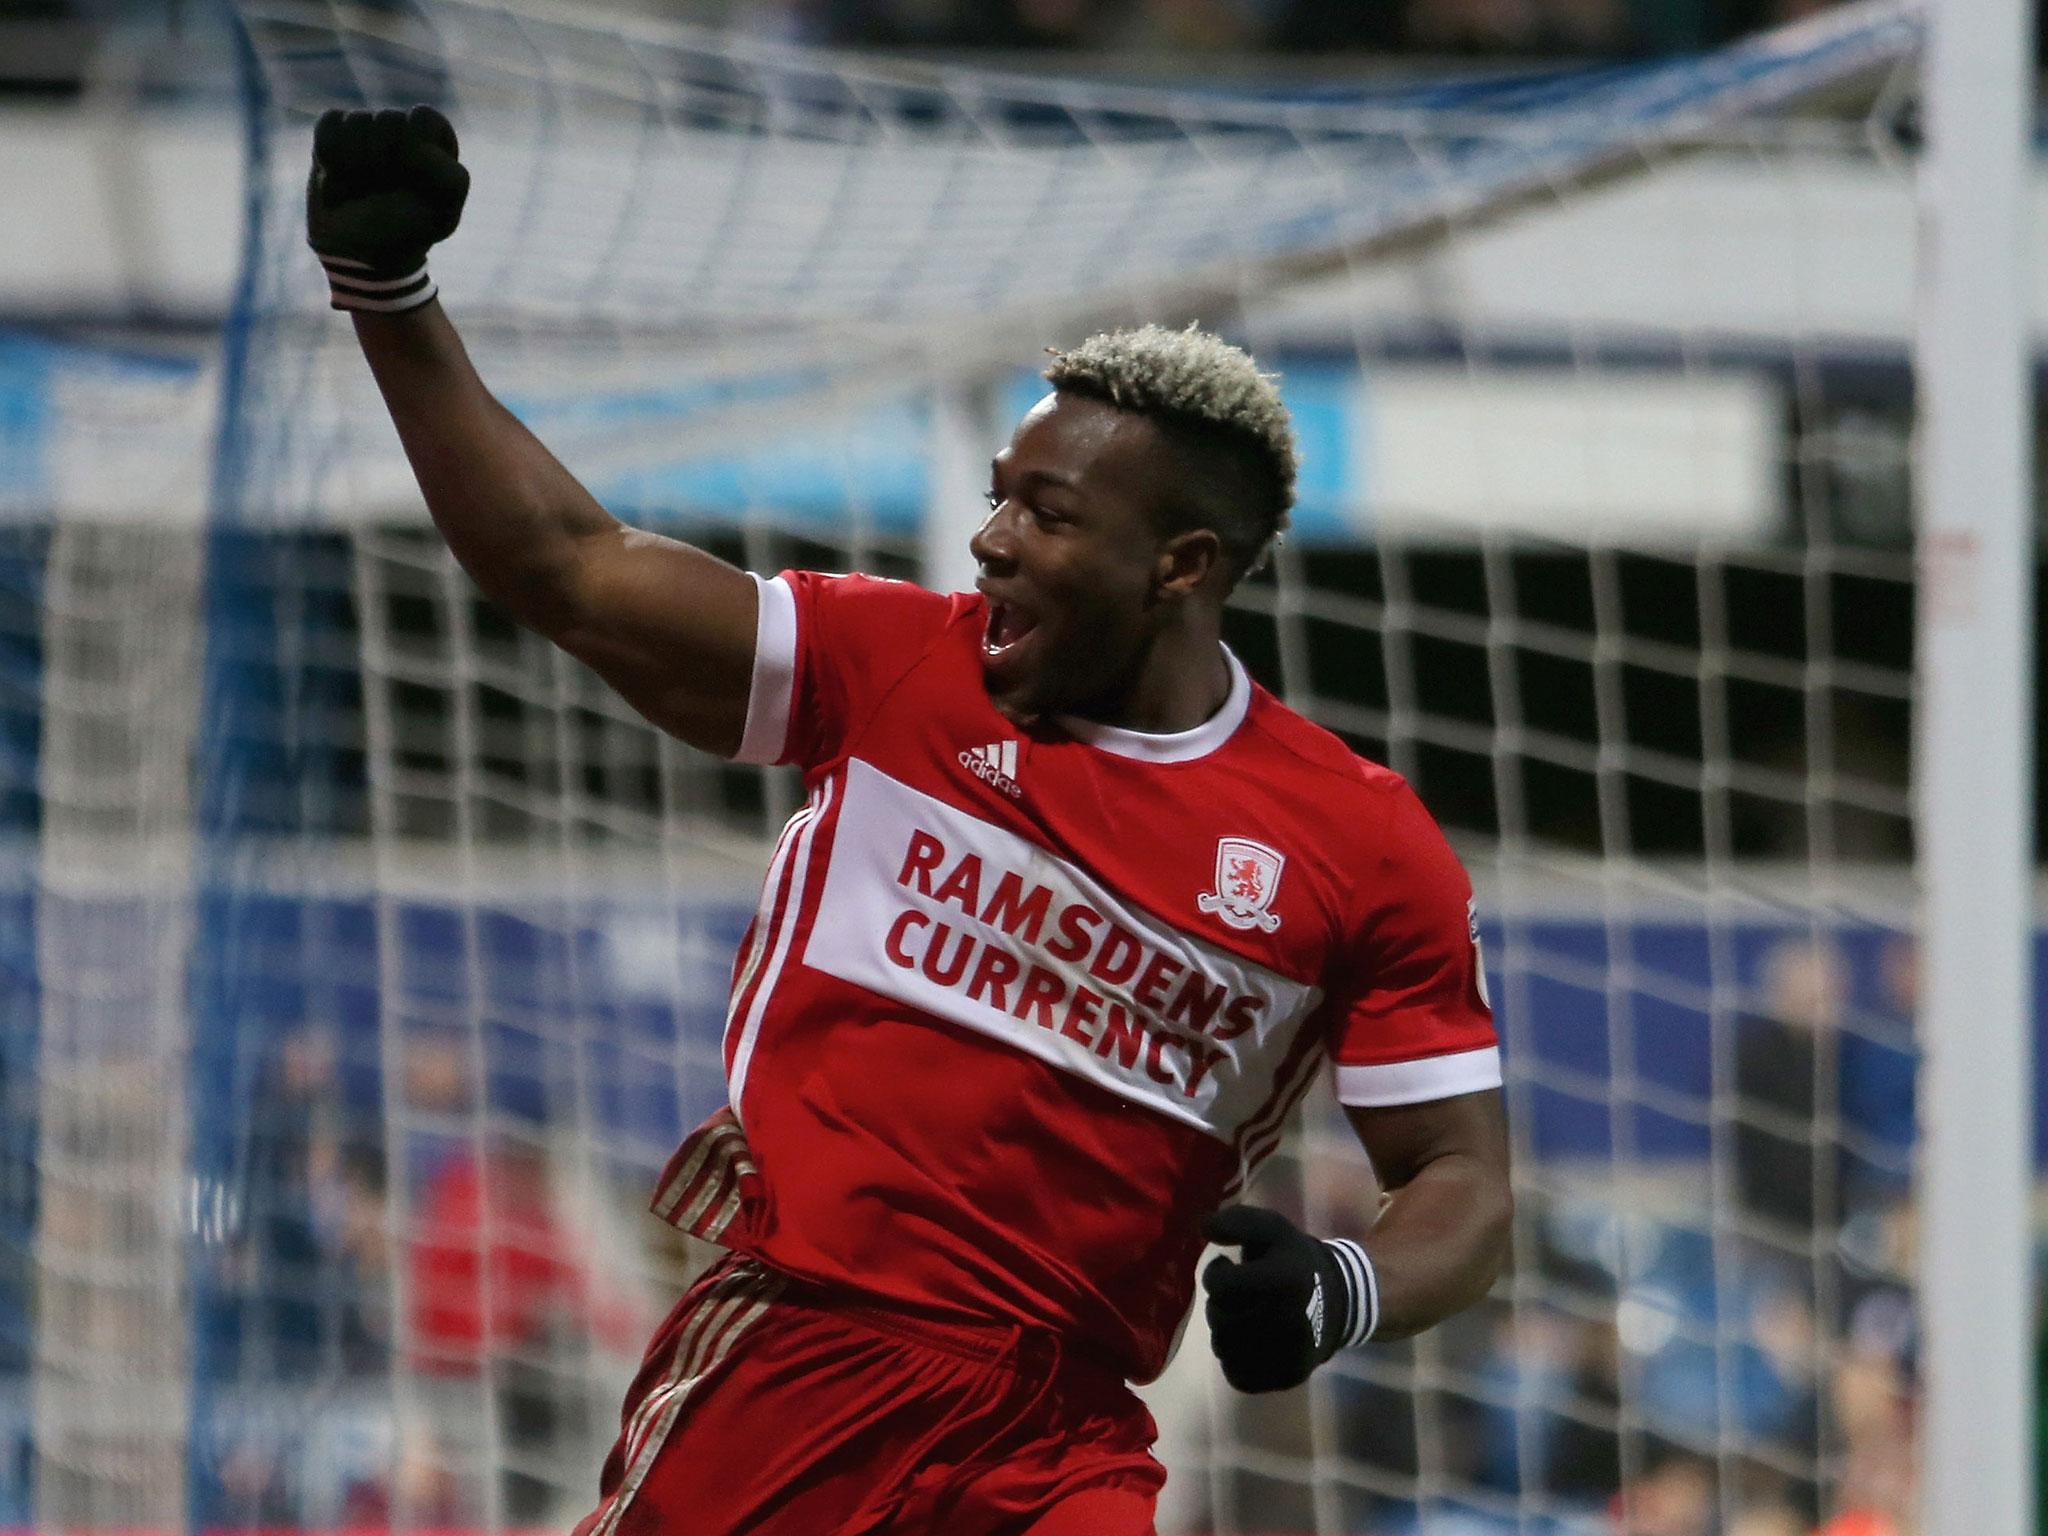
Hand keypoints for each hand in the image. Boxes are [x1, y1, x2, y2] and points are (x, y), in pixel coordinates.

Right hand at [306, 105, 469, 310]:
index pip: (424, 119)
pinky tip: (339, 178)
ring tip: (362, 189)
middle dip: (383, 163)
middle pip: (388, 121)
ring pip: (356, 123)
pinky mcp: (335, 131)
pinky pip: (329, 125)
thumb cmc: (405, 233)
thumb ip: (448, 178)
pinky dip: (331, 157)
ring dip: (356, 167)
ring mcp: (367, 127)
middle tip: (383, 192)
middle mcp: (403, 127)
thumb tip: (410, 145)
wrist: (358, 252)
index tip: (413, 183)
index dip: (415, 152)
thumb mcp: (441, 215)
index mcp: (436, 141)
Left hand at [1201, 1205, 1374, 1393]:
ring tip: (1242, 1315)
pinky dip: (1234, 1359)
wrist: (1338, 1301)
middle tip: (1236, 1294)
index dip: (1216, 1273)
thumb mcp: (1272, 1229)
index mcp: (1285, 1281)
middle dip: (1220, 1302)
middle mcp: (1288, 1321)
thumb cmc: (1296, 1261)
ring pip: (1223, 1348)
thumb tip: (1203, 1227)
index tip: (1227, 1266)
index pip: (1221, 1285)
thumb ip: (1237, 1221)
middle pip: (1220, 1318)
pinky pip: (1237, 1375)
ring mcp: (1289, 1355)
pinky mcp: (1287, 1378)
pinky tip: (1248, 1340)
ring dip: (1224, 1330)